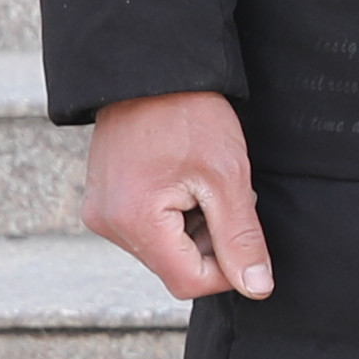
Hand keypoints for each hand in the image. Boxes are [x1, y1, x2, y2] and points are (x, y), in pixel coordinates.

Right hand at [81, 91, 274, 303]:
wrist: (153, 70)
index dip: (227, 268)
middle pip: (174, 267)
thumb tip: (257, 288)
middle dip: (210, 243)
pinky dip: (174, 217)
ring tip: (202, 184)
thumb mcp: (227, 178)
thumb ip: (241, 239)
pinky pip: (147, 230)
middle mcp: (108, 224)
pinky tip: (184, 182)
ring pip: (163, 250)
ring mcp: (101, 212)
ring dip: (193, 229)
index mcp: (135, 221)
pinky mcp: (104, 201)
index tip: (245, 234)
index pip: (189, 282)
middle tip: (225, 196)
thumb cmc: (191, 115)